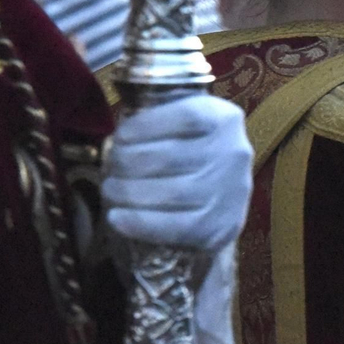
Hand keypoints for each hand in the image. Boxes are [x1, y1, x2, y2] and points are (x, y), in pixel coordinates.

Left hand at [102, 91, 252, 251]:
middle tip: (110, 166)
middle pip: (171, 156)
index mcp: (225, 120)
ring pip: (171, 192)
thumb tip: (118, 135)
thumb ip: (163, 121)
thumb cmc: (195, 156)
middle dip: (128, 162)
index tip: (121, 135)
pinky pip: (174, 227)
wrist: (225, 202)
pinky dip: (139, 222)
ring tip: (110, 189)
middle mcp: (233, 154)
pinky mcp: (220, 228)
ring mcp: (230, 194)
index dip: (147, 125)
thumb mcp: (190, 127)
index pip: (186, 116)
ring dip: (129, 191)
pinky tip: (116, 217)